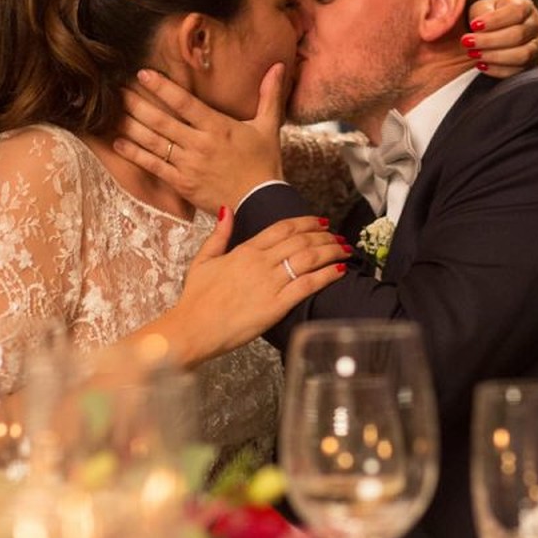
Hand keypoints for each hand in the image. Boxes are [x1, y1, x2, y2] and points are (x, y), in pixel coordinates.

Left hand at [114, 64, 285, 212]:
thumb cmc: (265, 165)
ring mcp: (189, 165)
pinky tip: (119, 143)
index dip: (162, 87)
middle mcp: (200, 144)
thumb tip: (279, 66)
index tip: (143, 73)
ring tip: (113, 112)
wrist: (261, 204)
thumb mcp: (269, 127)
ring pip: (155, 142)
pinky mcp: (183, 184)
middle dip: (137, 103)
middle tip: (117, 90)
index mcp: (219, 127)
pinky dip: (135, 154)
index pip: (185, 102)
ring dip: (132, 126)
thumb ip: (270, 95)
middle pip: (162, 121)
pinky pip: (155, 166)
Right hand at [144, 210, 348, 365]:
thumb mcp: (203, 260)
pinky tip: (340, 270)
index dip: (306, 222)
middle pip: (301, 240)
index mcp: (245, 250)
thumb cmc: (196, 299)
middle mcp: (260, 262)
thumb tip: (226, 209)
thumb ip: (219, 235)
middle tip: (339, 236)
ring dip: (331, 251)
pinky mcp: (276, 306)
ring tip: (345, 250)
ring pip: (308, 259)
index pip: (283, 228)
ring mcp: (269, 283)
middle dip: (325, 236)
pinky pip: (307, 285)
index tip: (321, 221)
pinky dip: (327, 275)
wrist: (192, 328)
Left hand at [462, 0, 537, 76]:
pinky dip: (497, 70)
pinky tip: (481, 65)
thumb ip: (481, 13)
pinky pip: (517, 71)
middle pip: (518, 35)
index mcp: (524, 5)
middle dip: (489, 41)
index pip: (516, 12)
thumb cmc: (486, 17)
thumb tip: (477, 27)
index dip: (494, 20)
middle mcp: (535, 24)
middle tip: (468, 42)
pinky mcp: (532, 64)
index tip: (474, 25)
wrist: (493, 32)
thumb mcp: (482, 8)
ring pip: (522, 55)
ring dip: (494, 56)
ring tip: (474, 54)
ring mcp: (537, 45)